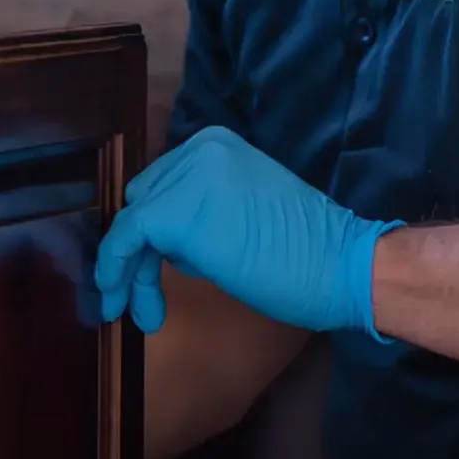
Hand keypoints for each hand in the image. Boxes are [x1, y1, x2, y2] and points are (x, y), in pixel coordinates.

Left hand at [93, 126, 399, 336]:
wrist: (342, 265)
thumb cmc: (306, 252)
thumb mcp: (245, 211)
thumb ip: (204, 210)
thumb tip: (161, 242)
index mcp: (216, 146)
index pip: (163, 185)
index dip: (152, 232)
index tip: (145, 269)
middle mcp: (196, 151)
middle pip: (144, 201)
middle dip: (138, 253)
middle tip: (142, 299)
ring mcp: (186, 178)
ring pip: (133, 224)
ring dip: (130, 272)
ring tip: (142, 313)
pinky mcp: (175, 213)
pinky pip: (126, 238)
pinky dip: (115, 268)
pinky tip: (122, 300)